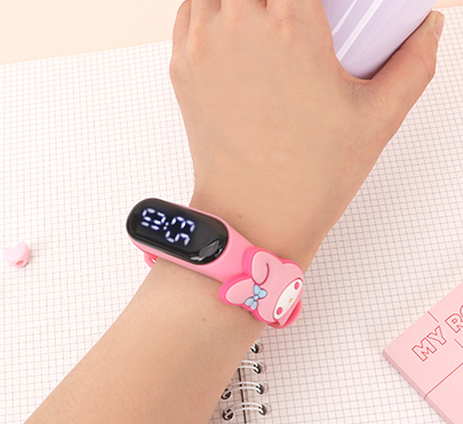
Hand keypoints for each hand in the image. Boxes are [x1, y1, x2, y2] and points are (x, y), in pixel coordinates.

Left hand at [169, 0, 443, 271]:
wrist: (252, 218)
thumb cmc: (306, 179)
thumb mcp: (378, 119)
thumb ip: (412, 64)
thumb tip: (425, 30)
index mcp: (291, 27)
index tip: (315, 6)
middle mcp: (239, 28)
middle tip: (293, 11)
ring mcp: (203, 49)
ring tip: (263, 13)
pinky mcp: (182, 72)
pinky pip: (188, 13)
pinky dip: (207, 5)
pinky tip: (230, 24)